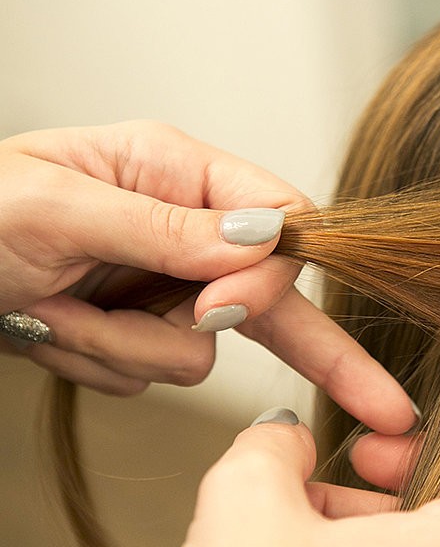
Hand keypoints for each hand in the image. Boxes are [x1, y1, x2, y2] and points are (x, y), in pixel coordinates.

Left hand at [0, 122, 412, 432]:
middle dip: (264, 328)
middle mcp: (184, 230)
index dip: (270, 270)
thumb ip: (164, 227)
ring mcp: (164, 286)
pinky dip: (101, 364)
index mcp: (176, 172)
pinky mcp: (139, 332)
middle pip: (277, 291)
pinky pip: (155, 374)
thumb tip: (263, 239)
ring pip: (205, 348)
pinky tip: (51, 329)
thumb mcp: (55, 206)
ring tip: (53, 315)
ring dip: (127, 346)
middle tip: (267, 350)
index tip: (225, 306)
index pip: (281, 215)